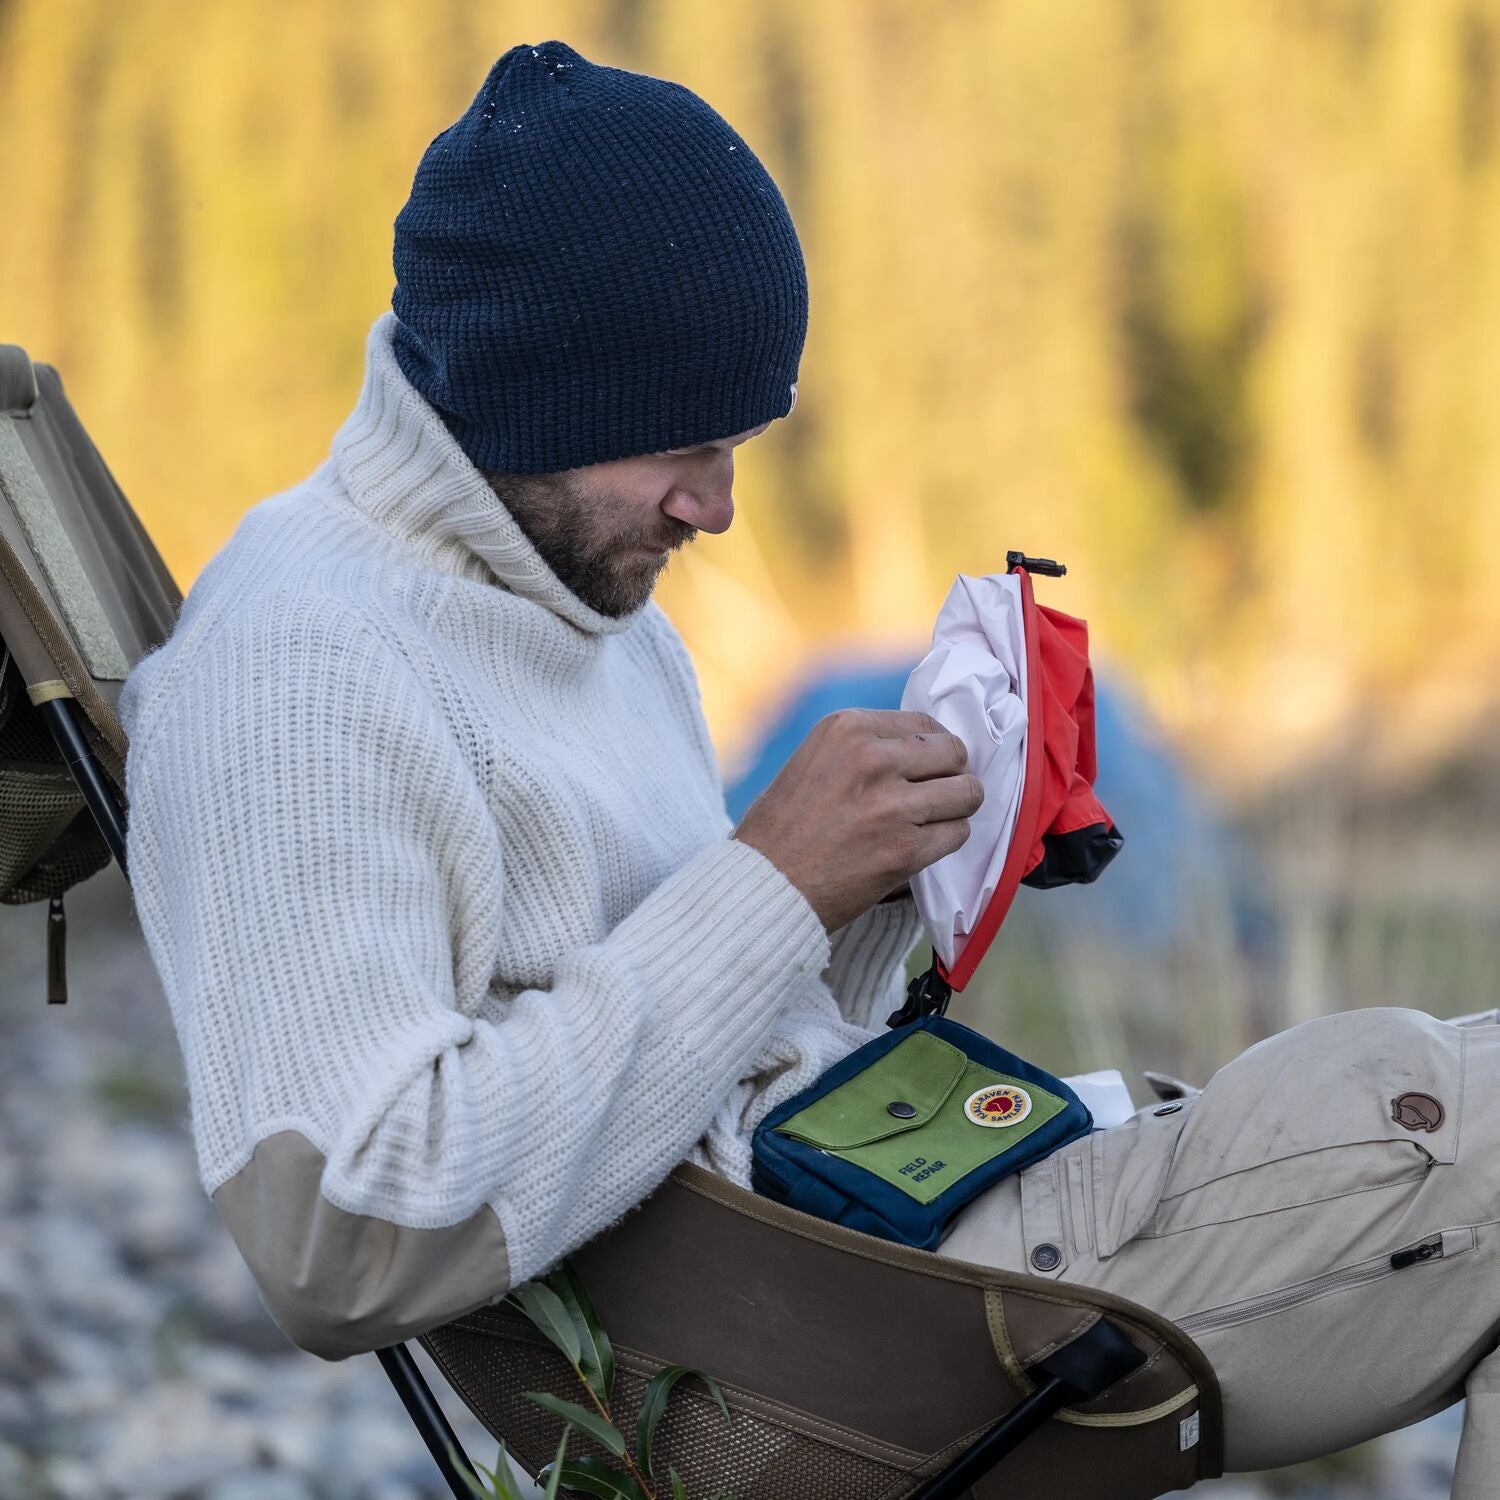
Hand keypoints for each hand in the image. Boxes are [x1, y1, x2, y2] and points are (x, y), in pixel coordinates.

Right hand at [732, 708, 981, 932]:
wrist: (763, 885)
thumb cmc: (782, 827)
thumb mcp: (814, 759)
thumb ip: (863, 747)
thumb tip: (922, 748)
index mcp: (847, 728)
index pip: (925, 723)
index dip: (932, 749)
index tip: (927, 767)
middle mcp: (872, 758)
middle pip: (953, 753)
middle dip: (950, 774)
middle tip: (934, 794)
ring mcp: (892, 804)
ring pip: (967, 792)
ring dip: (955, 808)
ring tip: (933, 820)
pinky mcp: (906, 849)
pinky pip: (958, 833)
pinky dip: (947, 840)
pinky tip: (923, 845)